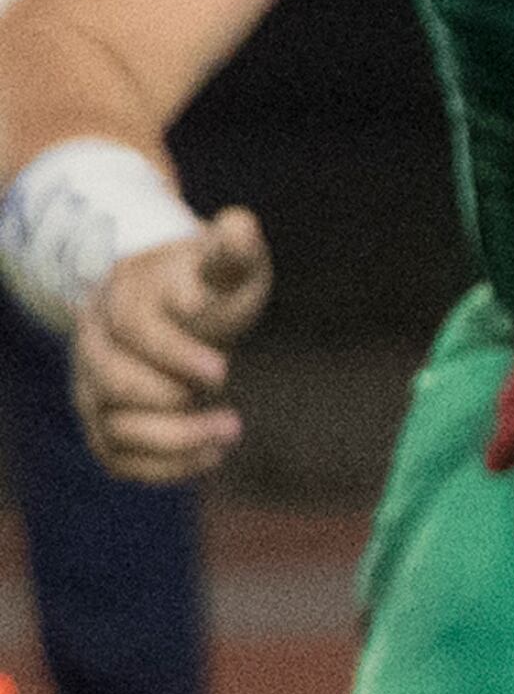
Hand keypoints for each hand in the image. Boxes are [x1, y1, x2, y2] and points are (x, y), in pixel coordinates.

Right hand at [73, 207, 271, 483]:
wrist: (173, 303)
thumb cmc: (205, 282)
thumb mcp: (225, 263)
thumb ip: (234, 250)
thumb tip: (240, 227)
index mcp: (123, 297)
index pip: (133, 327)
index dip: (174, 353)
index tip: (222, 369)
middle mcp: (96, 345)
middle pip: (112, 381)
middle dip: (170, 397)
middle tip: (229, 404)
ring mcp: (94, 387)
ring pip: (111, 426)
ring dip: (173, 439)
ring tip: (231, 430)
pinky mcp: (105, 421)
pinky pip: (116, 457)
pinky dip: (161, 466)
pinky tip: (211, 456)